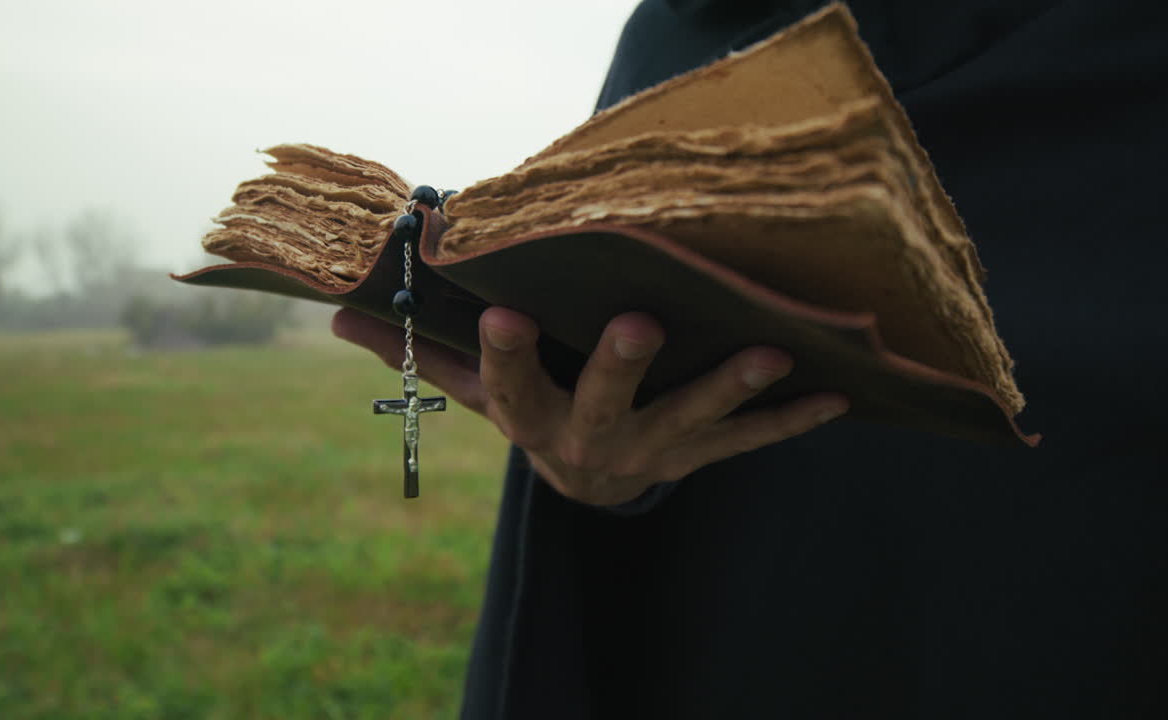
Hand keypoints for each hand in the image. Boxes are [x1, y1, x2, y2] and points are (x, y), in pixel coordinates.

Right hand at [332, 307, 848, 505]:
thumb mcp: (476, 391)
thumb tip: (333, 313)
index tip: (502, 313)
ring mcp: (649, 452)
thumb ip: (419, 353)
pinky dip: (789, 422)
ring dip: (728, 389)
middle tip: (640, 324)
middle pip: (601, 405)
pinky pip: (747, 445)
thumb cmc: (533, 412)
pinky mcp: (697, 457)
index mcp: (529, 418)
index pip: (505, 386)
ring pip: (690, 424)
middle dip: (619, 367)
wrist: (587, 480)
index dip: (502, 356)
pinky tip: (835, 395)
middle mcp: (588, 441)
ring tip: (768, 352)